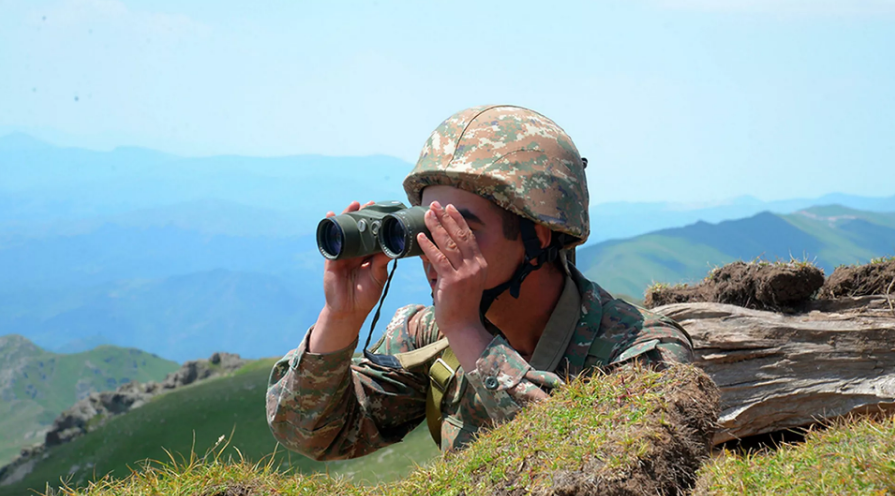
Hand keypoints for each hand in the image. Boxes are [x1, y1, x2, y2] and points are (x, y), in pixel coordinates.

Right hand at [321, 201, 390, 322]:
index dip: (377, 224)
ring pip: (346, 232)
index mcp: (368, 256)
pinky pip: (331, 241)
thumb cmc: (365, 295)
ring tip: (353, 204)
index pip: (373, 236)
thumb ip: (382, 261)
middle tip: (370, 203)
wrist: (349, 311)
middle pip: (359, 230)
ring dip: (348, 217)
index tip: (384, 211)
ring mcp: (343, 254)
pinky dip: (331, 228)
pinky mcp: (332, 259)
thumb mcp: (378, 275)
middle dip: (363, 216)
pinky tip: (330, 216)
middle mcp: (356, 252)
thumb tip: (392, 246)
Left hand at [417, 201, 488, 335]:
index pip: (469, 236)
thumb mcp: (462, 280)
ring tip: (427, 215)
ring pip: (449, 244)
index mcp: (480, 264)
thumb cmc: (460, 305)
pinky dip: (429, 246)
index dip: (459, 220)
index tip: (449, 207)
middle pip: (460, 235)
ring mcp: (465, 273)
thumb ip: (451, 264)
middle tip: (435, 205)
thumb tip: (432, 249)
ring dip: (436, 227)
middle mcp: (475, 266)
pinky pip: (439, 259)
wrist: (463, 326)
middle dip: (446, 218)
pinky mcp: (453, 281)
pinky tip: (420, 237)